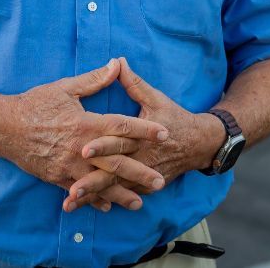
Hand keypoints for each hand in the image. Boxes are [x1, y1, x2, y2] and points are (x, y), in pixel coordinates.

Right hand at [1, 59, 169, 212]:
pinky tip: (107, 206)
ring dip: (120, 193)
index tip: (164, 133)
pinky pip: (79, 191)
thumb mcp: (65, 88)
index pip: (122, 127)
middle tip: (160, 180)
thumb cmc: (35, 104)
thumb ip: (94, 79)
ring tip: (139, 202)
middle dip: (140, 172)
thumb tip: (117, 64)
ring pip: (99, 183)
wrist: (3, 127)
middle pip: (116, 161)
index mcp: (85, 124)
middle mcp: (80, 148)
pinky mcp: (56, 177)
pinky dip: (94, 200)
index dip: (145, 130)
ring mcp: (68, 166)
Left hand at [65, 58, 225, 210]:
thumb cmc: (174, 118)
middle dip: (93, 181)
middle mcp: (142, 158)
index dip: (102, 145)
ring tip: (71, 203)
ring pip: (115, 187)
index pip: (120, 140)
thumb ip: (134, 83)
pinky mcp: (144, 185)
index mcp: (143, 135)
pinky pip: (123, 195)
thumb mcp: (156, 98)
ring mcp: (143, 175)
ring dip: (94, 196)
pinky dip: (105, 201)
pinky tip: (86, 208)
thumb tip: (117, 61)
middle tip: (72, 189)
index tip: (84, 150)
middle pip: (115, 171)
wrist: (199, 144)